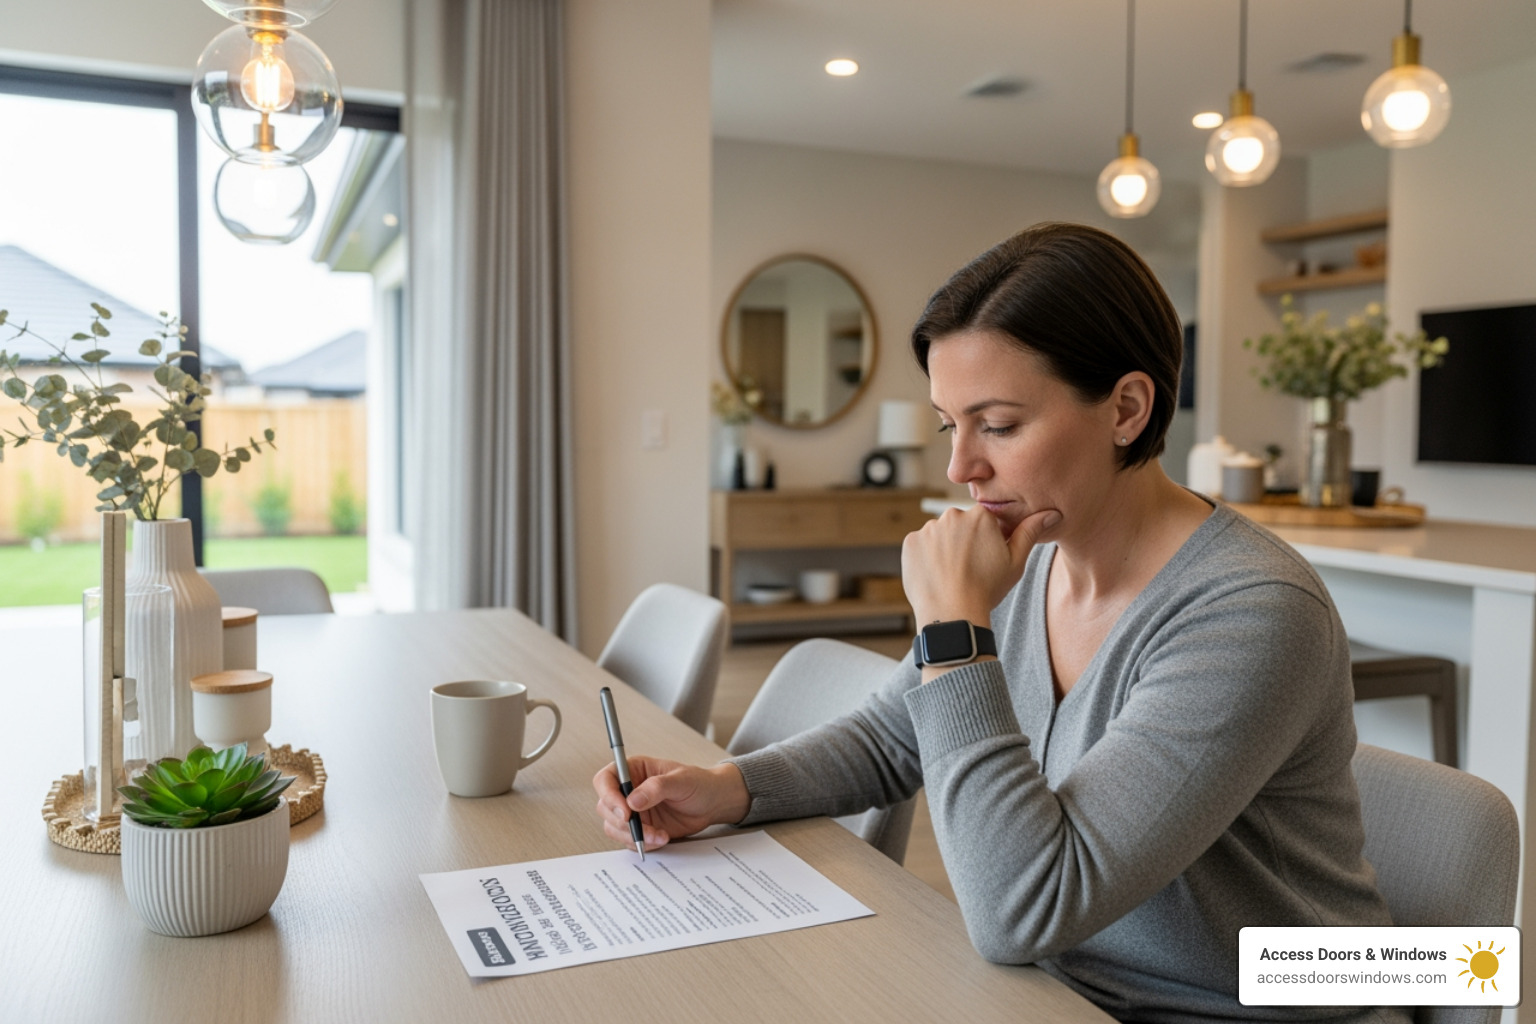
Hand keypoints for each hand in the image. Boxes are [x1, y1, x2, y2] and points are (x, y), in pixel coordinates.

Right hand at [592, 756, 749, 850]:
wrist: (712, 804)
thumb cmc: (699, 784)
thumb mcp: (681, 780)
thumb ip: (657, 788)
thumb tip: (633, 800)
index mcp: (634, 770)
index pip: (606, 779)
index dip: (609, 796)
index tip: (625, 812)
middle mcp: (629, 790)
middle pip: (605, 807)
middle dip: (622, 822)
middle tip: (644, 828)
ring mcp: (633, 811)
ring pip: (614, 827)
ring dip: (634, 836)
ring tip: (659, 835)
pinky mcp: (640, 828)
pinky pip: (629, 840)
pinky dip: (643, 843)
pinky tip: (661, 838)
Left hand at [901, 504, 1060, 626]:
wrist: (952, 613)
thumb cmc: (987, 589)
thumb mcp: (1015, 561)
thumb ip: (1030, 532)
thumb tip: (1052, 513)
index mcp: (980, 516)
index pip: (984, 520)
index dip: (987, 539)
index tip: (987, 558)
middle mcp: (952, 515)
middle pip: (960, 525)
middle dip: (964, 541)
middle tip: (970, 568)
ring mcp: (928, 528)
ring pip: (939, 535)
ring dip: (944, 548)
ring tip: (952, 574)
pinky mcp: (910, 542)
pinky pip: (920, 545)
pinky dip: (926, 557)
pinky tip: (936, 575)